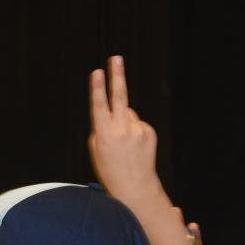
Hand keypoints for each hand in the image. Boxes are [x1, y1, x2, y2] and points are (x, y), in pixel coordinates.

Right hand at [87, 55, 160, 204]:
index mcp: (103, 134)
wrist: (134, 187)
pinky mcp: (149, 132)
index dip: (97, 88)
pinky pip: (137, 124)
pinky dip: (134, 131)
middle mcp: (122, 129)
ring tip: (123, 144)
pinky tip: (133, 146)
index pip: (99, 106)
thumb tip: (114, 112)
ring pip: (128, 114)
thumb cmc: (109, 169)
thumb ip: (101, 128)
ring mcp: (138, 129)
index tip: (97, 72)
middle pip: (120, 96)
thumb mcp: (95, 150)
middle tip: (116, 58)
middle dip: (117, 75)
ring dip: (124, 123)